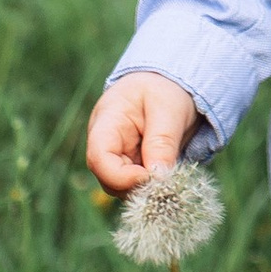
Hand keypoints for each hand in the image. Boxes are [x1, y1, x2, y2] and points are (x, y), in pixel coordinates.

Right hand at [85, 70, 199, 190]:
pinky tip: (169, 175)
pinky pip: (135, 185)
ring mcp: (116, 156)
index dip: (121, 177)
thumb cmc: (166, 89)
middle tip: (168, 180)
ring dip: (146, 188)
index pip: (99, 158)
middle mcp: (105, 143)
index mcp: (107, 121)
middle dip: (136, 186)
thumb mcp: (169, 109)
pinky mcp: (130, 166)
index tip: (152, 177)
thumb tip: (158, 178)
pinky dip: (151, 186)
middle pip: (108, 179)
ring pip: (122, 187)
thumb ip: (162, 141)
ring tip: (171, 173)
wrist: (170, 83)